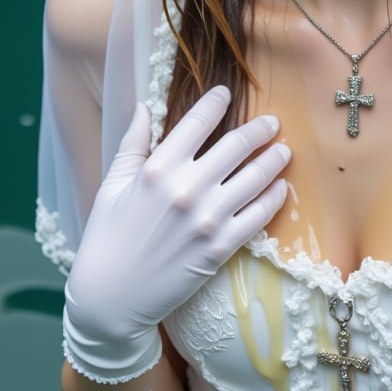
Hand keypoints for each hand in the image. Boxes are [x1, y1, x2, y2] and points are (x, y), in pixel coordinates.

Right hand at [63, 86, 290, 381]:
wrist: (111, 297)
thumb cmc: (107, 237)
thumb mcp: (113, 185)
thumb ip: (133, 144)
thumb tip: (143, 106)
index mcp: (157, 168)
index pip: (197, 122)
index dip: (216, 102)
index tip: (227, 93)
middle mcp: (186, 189)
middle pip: (237, 145)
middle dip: (260, 129)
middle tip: (272, 123)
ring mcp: (206, 219)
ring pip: (255, 177)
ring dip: (275, 160)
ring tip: (284, 151)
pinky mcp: (220, 247)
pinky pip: (259, 215)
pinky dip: (274, 197)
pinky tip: (281, 188)